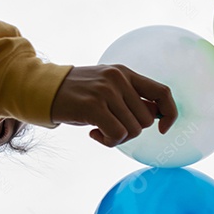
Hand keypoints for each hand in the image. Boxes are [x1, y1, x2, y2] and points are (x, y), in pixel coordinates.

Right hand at [51, 65, 176, 147]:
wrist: (43, 89)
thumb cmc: (79, 95)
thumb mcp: (108, 89)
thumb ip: (132, 99)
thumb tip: (158, 116)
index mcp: (126, 73)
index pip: (163, 92)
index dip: (170, 113)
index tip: (163, 129)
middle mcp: (119, 78)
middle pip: (147, 120)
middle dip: (132, 131)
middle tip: (111, 127)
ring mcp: (106, 91)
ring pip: (133, 130)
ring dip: (118, 137)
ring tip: (100, 129)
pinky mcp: (93, 106)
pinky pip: (117, 135)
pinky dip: (109, 141)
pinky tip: (94, 133)